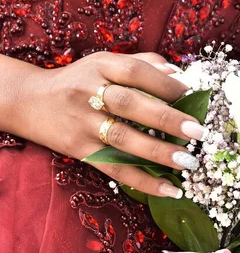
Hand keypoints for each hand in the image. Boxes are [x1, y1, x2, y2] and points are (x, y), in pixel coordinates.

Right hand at [8, 51, 203, 197]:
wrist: (29, 102)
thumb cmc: (77, 81)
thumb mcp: (102, 63)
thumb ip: (140, 64)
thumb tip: (178, 74)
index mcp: (100, 66)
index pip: (136, 71)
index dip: (165, 84)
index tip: (192, 97)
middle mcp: (90, 93)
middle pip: (131, 104)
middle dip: (167, 119)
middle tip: (197, 132)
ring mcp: (83, 124)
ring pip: (123, 138)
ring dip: (158, 153)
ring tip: (187, 162)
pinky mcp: (80, 151)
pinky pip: (114, 168)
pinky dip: (143, 181)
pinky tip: (168, 189)